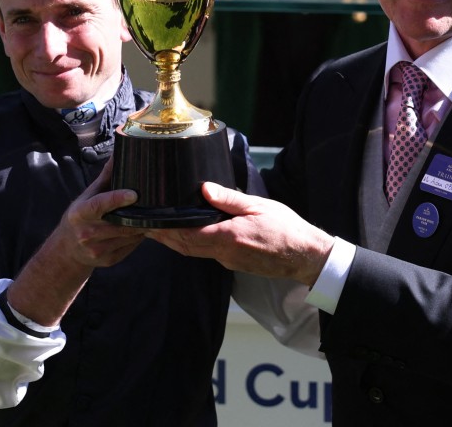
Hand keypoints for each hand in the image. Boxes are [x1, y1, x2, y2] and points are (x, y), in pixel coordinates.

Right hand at [6, 162, 146, 324]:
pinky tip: (139, 229)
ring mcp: (96, 250)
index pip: (100, 205)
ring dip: (141, 226)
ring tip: (148, 215)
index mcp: (80, 214)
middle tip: (152, 203)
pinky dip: (137, 238)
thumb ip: (105, 177)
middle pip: (120, 223)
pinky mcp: (107, 261)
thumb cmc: (81, 216)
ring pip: (129, 236)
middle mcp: (86, 233)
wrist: (67, 249)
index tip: (134, 194)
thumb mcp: (87, 196)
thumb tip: (118, 153)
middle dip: (137, 214)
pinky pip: (130, 247)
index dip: (117, 199)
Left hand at [148, 182, 333, 286]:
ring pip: (194, 252)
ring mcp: (228, 261)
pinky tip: (189, 234)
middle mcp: (224, 253)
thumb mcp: (258, 206)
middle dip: (164, 237)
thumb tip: (204, 188)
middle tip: (146, 226)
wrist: (305, 256)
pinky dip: (192, 245)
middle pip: (185, 247)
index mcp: (228, 237)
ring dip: (175, 243)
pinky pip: (206, 254)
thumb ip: (229, 199)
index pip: (187, 234)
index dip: (166, 229)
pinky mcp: (235, 263)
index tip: (150, 221)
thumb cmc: (286, 229)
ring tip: (160, 230)